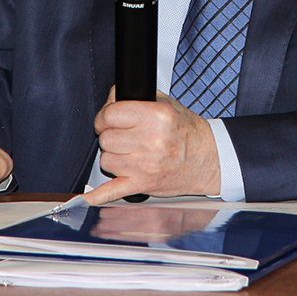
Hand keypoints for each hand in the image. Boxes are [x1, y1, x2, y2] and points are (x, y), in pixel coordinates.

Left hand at [84, 87, 219, 204]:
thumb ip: (136, 98)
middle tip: (121, 136)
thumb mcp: (165, 104)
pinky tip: (89, 197)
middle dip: (110, 135)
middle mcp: (151, 141)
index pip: (110, 114)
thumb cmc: (187, 131)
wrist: (208, 159)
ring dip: (113, 156)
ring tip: (128, 152)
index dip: (104, 116)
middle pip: (106, 138)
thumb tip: (110, 100)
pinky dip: (99, 196)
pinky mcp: (143, 185)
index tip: (106, 119)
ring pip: (106, 160)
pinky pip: (113, 191)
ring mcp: (146, 166)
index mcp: (156, 117)